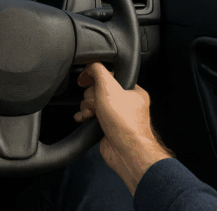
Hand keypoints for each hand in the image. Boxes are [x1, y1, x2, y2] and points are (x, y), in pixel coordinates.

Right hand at [75, 62, 172, 194]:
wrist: (126, 151)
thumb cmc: (123, 122)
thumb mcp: (109, 88)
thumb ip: (98, 72)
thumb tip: (91, 65)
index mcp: (132, 91)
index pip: (109, 76)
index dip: (95, 77)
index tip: (84, 79)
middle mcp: (125, 103)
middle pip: (98, 90)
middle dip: (90, 97)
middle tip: (95, 103)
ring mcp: (116, 116)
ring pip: (93, 103)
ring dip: (87, 107)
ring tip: (90, 114)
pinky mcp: (107, 127)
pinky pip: (92, 116)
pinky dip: (85, 116)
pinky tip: (84, 119)